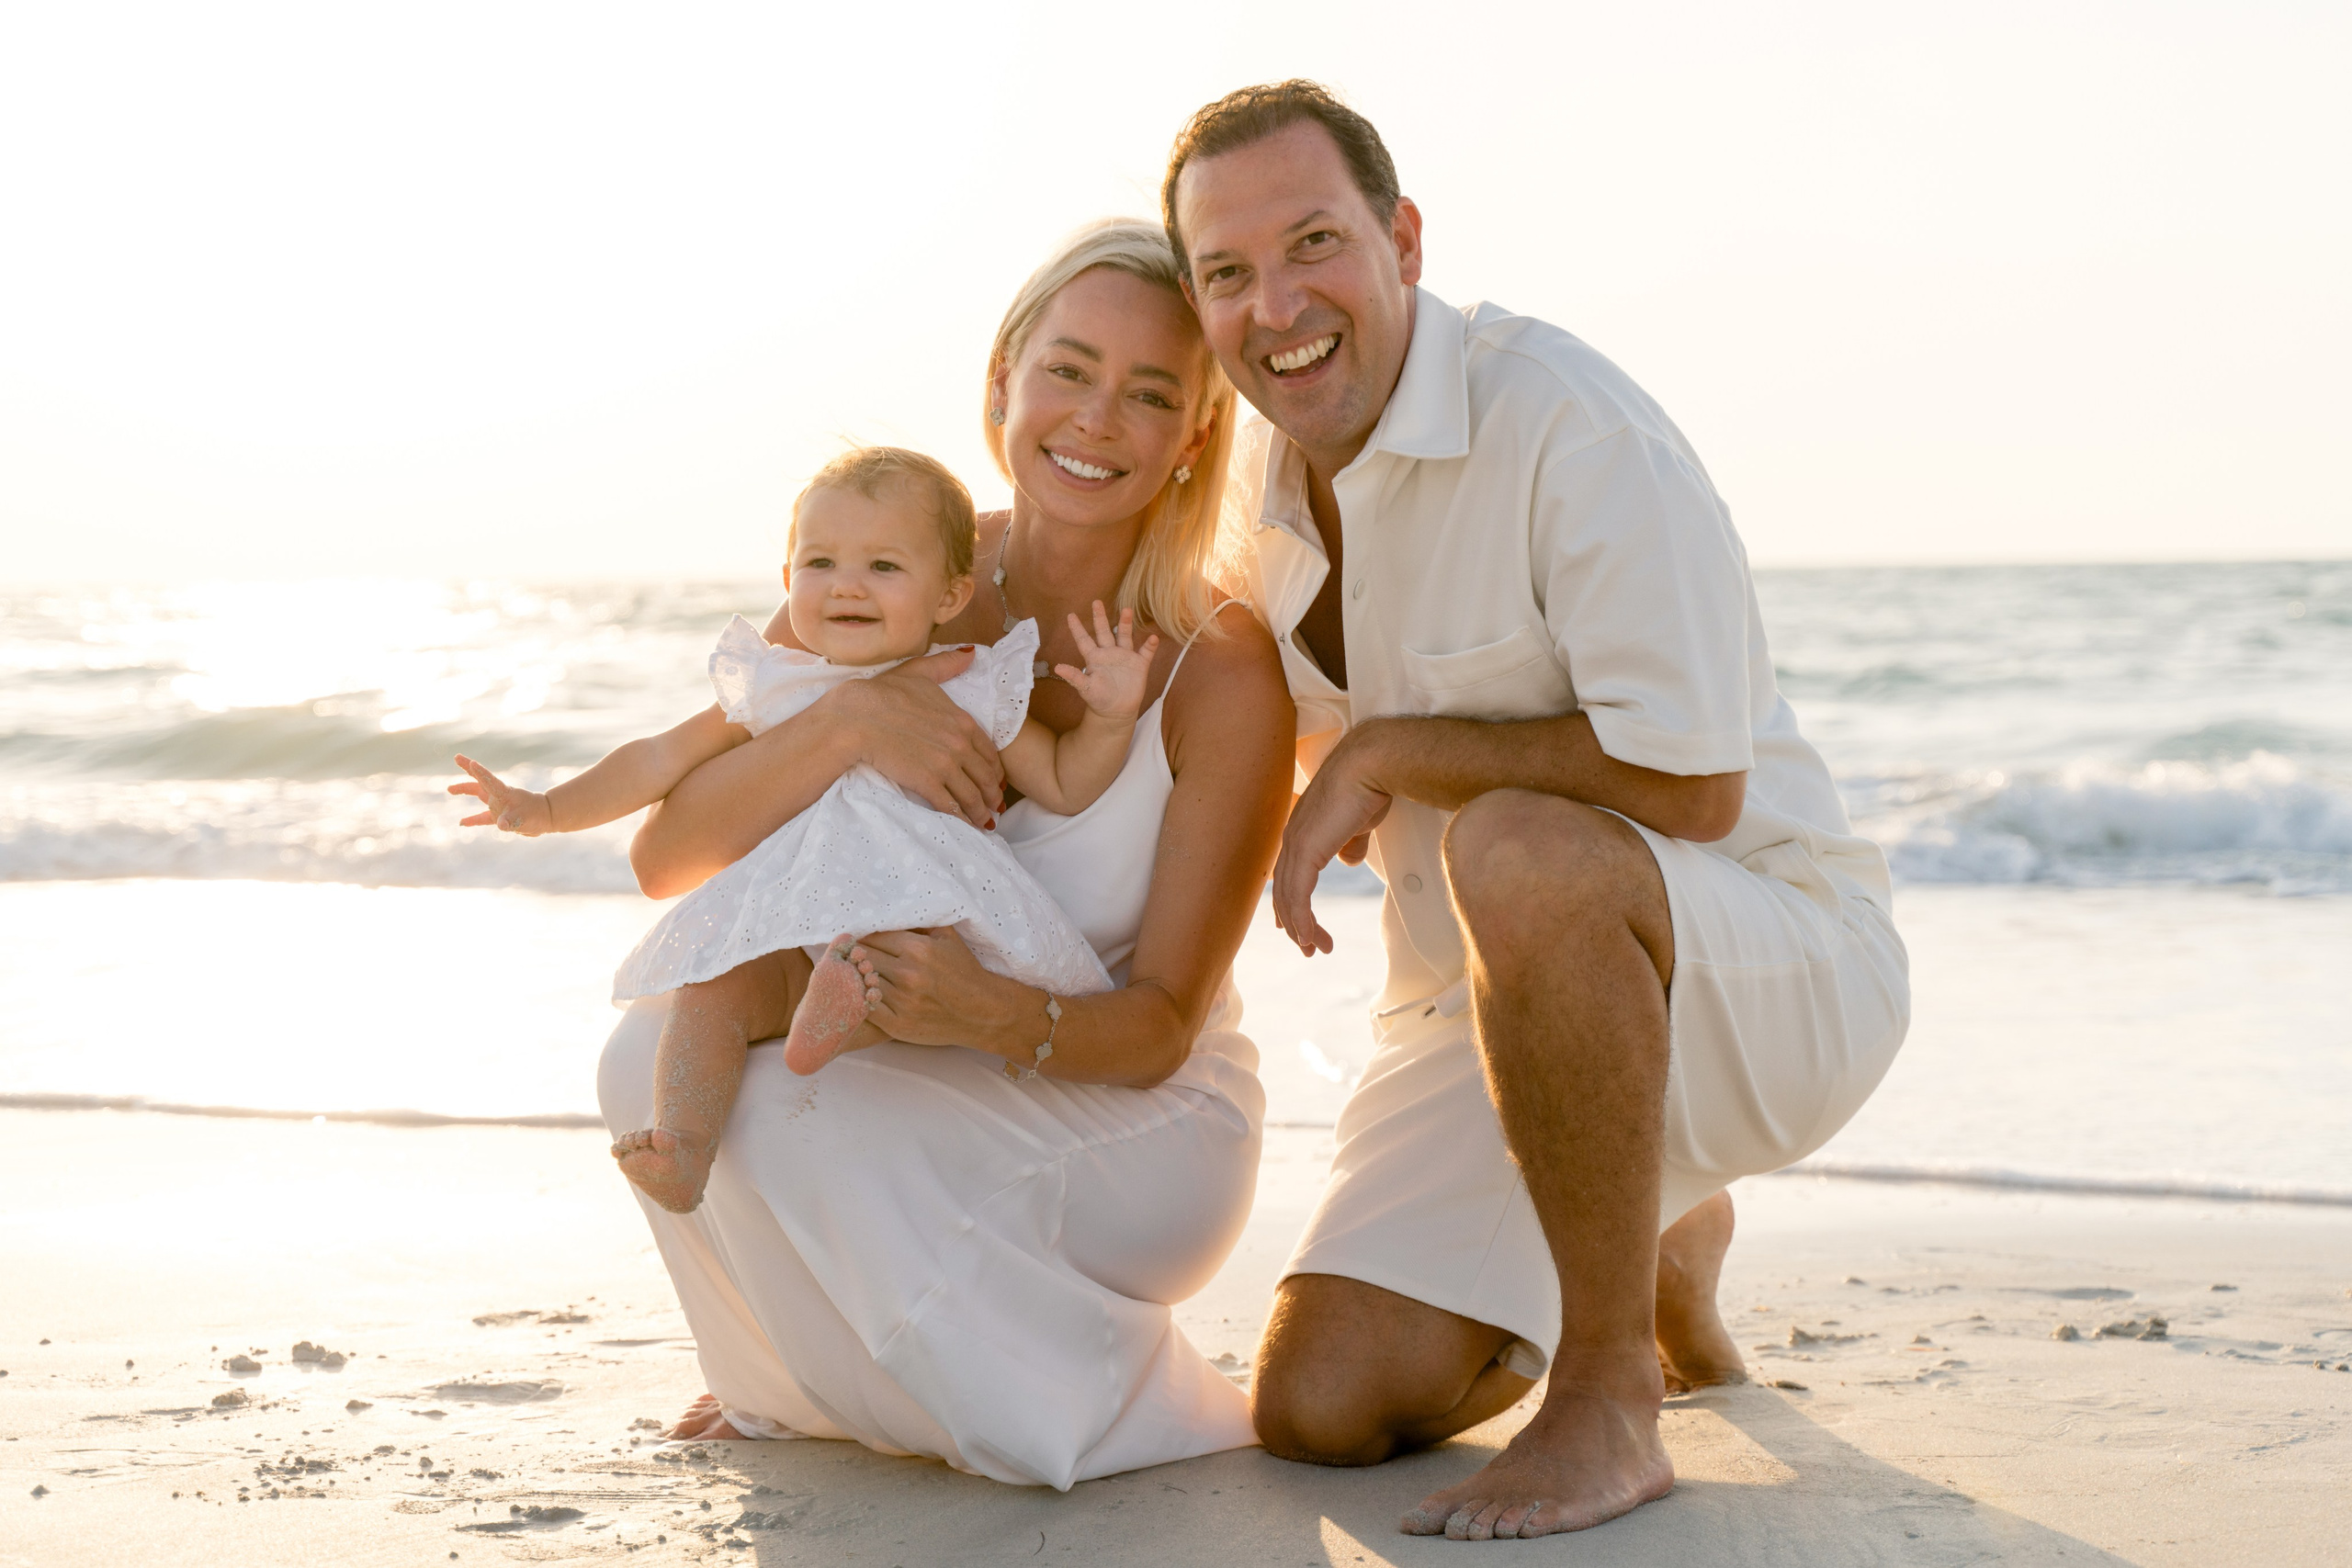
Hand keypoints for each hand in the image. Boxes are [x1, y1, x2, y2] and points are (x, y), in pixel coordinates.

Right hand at [449, 754, 553, 834]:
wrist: (545, 819)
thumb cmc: (536, 815)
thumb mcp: (524, 819)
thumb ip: (512, 821)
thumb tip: (501, 825)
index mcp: (505, 793)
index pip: (490, 780)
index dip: (480, 772)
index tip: (471, 762)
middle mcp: (498, 796)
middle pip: (479, 781)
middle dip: (468, 769)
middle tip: (457, 758)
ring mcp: (497, 804)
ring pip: (477, 794)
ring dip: (464, 790)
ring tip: (449, 789)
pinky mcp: (498, 816)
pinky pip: (482, 817)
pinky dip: (472, 820)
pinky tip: (461, 822)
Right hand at [825, 648, 1006, 827]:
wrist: (857, 717)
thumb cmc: (882, 694)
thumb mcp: (919, 673)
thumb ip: (947, 665)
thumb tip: (970, 654)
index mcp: (962, 721)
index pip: (989, 751)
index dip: (994, 769)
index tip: (995, 781)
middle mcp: (960, 744)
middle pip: (985, 777)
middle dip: (992, 795)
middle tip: (994, 808)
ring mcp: (945, 765)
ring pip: (972, 795)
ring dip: (980, 812)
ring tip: (983, 823)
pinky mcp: (928, 783)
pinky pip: (952, 807)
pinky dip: (961, 820)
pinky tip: (964, 827)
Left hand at [849, 927, 1017, 1049]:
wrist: (983, 1011)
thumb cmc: (964, 971)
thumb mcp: (947, 936)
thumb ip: (920, 921)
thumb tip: (890, 909)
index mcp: (918, 949)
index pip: (872, 935)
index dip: (863, 935)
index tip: (859, 938)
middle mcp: (908, 974)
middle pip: (861, 958)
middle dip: (857, 955)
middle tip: (854, 956)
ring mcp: (902, 1002)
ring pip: (860, 982)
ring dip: (856, 977)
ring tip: (856, 974)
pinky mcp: (898, 1025)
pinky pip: (865, 1008)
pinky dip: (861, 1000)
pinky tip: (865, 995)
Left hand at [1054, 601, 1159, 723]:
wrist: (1116, 711)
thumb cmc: (1098, 699)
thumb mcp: (1085, 688)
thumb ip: (1074, 676)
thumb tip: (1057, 667)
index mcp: (1094, 658)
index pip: (1084, 640)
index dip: (1077, 628)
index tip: (1070, 615)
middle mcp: (1109, 653)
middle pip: (1104, 631)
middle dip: (1100, 617)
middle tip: (1096, 602)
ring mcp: (1125, 657)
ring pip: (1124, 636)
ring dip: (1126, 624)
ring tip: (1127, 610)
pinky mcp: (1139, 665)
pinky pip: (1146, 652)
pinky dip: (1150, 646)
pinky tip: (1153, 638)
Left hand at [1269, 730, 1393, 955]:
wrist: (1373, 765)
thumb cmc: (1371, 785)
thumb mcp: (1359, 822)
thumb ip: (1350, 843)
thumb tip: (1348, 859)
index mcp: (1302, 829)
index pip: (1287, 873)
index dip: (1289, 902)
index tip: (1294, 927)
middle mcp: (1291, 836)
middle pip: (1283, 889)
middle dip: (1295, 923)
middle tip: (1308, 948)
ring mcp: (1295, 843)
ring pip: (1288, 897)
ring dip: (1301, 928)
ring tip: (1314, 950)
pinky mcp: (1306, 850)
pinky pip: (1298, 896)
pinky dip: (1302, 920)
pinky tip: (1310, 938)